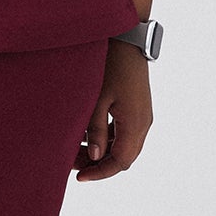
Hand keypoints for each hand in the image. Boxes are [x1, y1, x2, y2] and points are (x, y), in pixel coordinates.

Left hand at [73, 38, 152, 181]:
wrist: (127, 38)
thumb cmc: (111, 65)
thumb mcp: (98, 98)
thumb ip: (96, 129)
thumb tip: (96, 158)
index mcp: (135, 124)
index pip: (120, 162)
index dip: (99, 173)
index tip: (78, 177)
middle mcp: (143, 123)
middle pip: (123, 156)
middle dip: (99, 164)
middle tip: (72, 164)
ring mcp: (142, 115)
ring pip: (123, 145)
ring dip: (103, 151)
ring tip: (76, 149)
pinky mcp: (138, 107)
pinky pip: (124, 131)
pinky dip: (108, 138)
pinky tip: (89, 133)